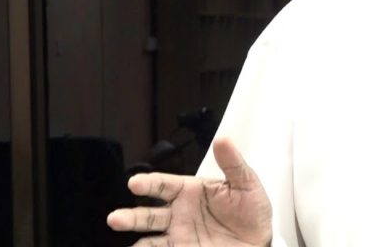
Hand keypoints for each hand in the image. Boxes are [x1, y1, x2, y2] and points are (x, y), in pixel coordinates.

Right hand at [106, 137, 272, 246]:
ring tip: (124, 243)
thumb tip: (223, 138)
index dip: (149, 183)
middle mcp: (178, 213)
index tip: (135, 183)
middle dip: (131, 216)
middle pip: (148, 214)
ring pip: (149, 238)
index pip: (164, 185)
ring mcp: (178, 235)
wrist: (259, 240)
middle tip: (115, 218)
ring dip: (135, 240)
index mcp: (189, 191)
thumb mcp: (246, 183)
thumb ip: (232, 163)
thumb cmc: (251, 209)